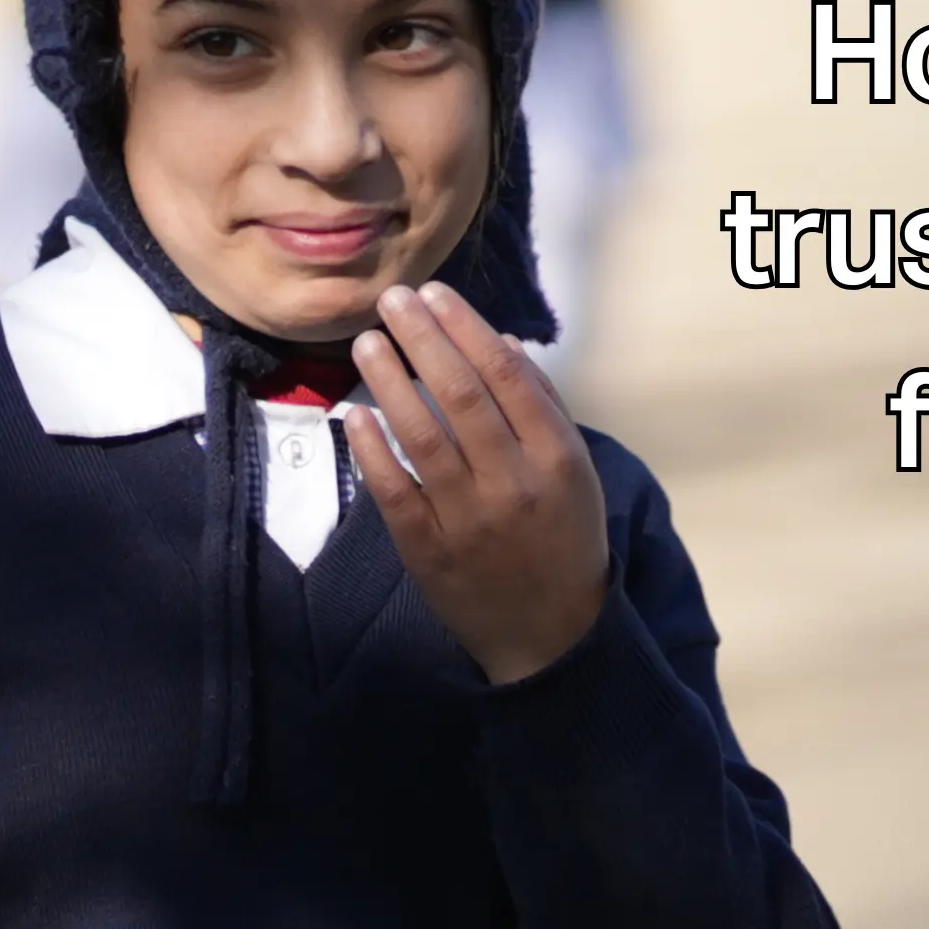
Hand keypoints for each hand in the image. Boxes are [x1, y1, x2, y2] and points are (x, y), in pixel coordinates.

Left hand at [344, 282, 607, 683]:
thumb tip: (499, 340)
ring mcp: (470, 520)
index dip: (465, 329)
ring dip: (390, 384)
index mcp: (557, 458)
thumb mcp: (575, 471)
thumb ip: (542, 409)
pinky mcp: (430, 552)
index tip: (435, 294)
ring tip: (367, 342)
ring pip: (423, 438)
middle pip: (461, 397)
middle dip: (424, 340)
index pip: (506, 377)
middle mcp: (515, 484)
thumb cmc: (564, 537)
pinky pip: (395, 493)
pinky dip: (373, 452)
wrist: (551, 634)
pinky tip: (353, 414)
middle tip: (392, 299)